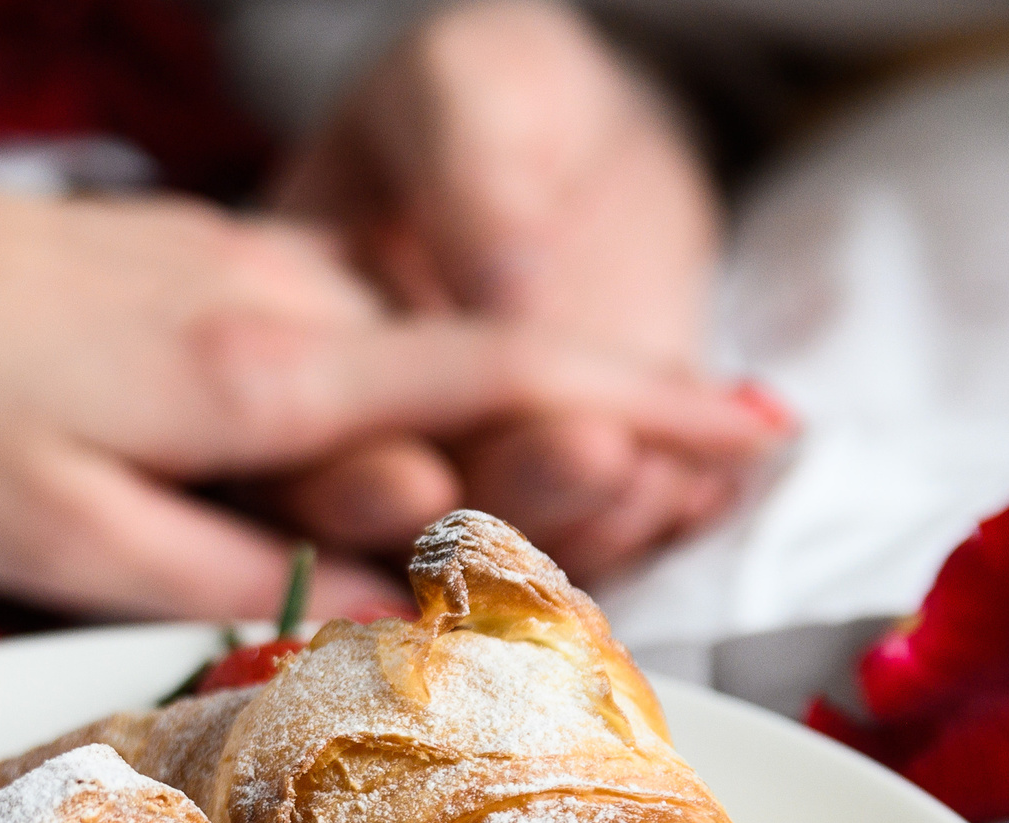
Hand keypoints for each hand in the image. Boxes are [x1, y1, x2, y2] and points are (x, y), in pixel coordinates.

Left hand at [0, 178, 776, 620]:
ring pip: (373, 379)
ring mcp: (230, 275)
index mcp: (265, 370)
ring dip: (398, 461)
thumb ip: (249, 570)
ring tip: (315, 531)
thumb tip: (396, 590)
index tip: (760, 431)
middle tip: (439, 550)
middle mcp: (274, 302)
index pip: (502, 380)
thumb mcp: (73, 541)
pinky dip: (330, 424)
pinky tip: (258, 474)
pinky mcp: (182, 278)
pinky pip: (303, 355)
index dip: (642, 409)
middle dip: (501, 477)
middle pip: (449, 396)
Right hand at [276, 0, 768, 582]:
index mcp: (298, 343)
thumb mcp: (467, 83)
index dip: (354, 476)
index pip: (308, 442)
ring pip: (521, 552)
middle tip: (595, 457)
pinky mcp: (575, 492)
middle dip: (502, 506)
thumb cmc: (498, 92)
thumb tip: (505, 294)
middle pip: (414, 524)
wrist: (588, 136)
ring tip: (672, 465)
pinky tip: (710, 479)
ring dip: (594, 524)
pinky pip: (612, 536)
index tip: (421, 477)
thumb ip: (473, 173)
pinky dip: (663, 521)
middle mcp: (377, 435)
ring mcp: (479, 474)